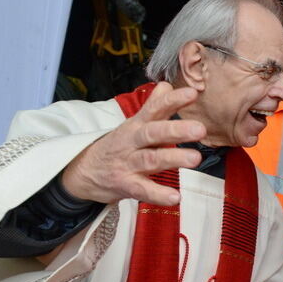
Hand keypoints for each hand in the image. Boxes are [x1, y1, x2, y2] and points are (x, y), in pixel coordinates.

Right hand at [61, 82, 205, 203]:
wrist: (83, 171)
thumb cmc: (117, 146)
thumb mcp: (133, 124)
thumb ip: (153, 106)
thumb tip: (167, 84)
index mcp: (137, 124)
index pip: (154, 108)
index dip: (173, 100)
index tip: (193, 93)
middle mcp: (132, 142)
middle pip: (153, 132)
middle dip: (176, 130)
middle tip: (199, 129)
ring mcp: (128, 163)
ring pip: (150, 159)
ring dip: (173, 159)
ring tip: (195, 158)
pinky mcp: (125, 185)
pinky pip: (142, 190)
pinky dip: (158, 194)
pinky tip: (175, 197)